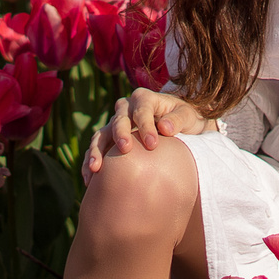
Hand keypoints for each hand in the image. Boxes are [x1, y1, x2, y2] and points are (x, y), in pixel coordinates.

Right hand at [83, 88, 212, 175]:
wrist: (181, 128)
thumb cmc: (186, 120)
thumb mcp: (189, 116)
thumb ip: (178, 119)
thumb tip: (164, 128)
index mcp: (144, 99)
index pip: (142, 111)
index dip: (145, 126)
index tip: (153, 145)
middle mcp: (126, 108)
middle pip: (118, 121)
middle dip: (120, 135)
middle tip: (125, 150)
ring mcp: (116, 124)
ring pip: (101, 135)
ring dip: (96, 151)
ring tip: (95, 169)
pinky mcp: (111, 139)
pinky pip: (97, 149)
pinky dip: (91, 162)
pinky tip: (90, 179)